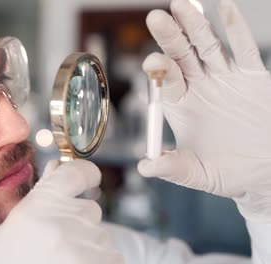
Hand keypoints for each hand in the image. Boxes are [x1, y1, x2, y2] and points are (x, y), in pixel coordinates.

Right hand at [0, 160, 123, 263]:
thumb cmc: (13, 259)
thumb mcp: (18, 225)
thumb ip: (40, 197)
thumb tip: (57, 167)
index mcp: (38, 204)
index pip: (75, 173)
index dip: (87, 173)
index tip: (91, 177)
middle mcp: (62, 219)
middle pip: (90, 209)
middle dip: (81, 224)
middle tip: (58, 245)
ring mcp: (82, 243)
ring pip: (101, 236)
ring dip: (90, 247)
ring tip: (62, 260)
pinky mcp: (97, 262)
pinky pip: (113, 257)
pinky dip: (100, 262)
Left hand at [137, 0, 270, 222]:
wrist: (264, 172)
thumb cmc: (227, 173)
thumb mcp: (198, 173)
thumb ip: (173, 168)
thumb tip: (145, 168)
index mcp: (181, 105)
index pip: (166, 82)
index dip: (158, 71)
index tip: (152, 62)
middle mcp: (199, 86)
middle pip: (181, 57)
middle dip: (169, 38)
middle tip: (156, 19)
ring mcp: (224, 78)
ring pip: (207, 46)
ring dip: (195, 26)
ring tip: (182, 5)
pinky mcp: (252, 76)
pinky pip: (243, 49)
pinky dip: (235, 28)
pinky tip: (224, 7)